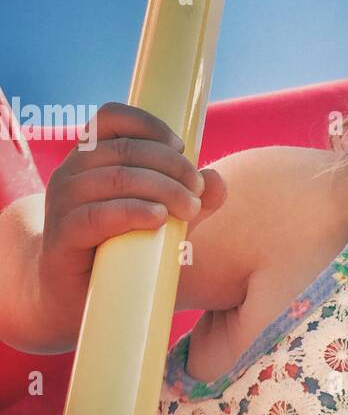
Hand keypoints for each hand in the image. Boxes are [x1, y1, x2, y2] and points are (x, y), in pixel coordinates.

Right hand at [38, 102, 226, 322]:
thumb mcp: (164, 219)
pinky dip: (133, 212)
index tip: (183, 147)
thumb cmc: (123, 249)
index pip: (112, 118)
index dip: (149, 124)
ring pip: (116, 179)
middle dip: (172, 166)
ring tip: (190, 209)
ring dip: (163, 189)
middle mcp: (72, 172)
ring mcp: (62, 203)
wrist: (78, 296)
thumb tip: (217, 179)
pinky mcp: (62, 236)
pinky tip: (159, 219)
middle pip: (126, 149)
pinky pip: (97, 215)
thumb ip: (192, 199)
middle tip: (198, 190)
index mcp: (91, 157)